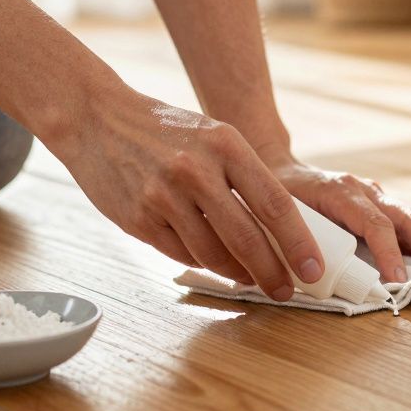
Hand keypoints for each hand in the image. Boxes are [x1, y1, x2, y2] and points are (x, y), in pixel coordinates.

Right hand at [56, 89, 323, 300]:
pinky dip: (201, 262)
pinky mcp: (138, 218)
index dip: (298, 243)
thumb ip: (243, 176)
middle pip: (247, 237)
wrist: (97, 119)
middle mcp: (195, 170)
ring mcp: (163, 196)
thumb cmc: (163, 129)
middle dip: (271, 272)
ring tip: (249, 279)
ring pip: (212, 253)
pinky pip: (180, 253)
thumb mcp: (212, 135)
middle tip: (285, 290)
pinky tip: (213, 263)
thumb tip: (279, 230)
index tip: (313, 270)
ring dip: (236, 273)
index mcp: (225, 144)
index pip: (275, 204)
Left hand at [257, 149, 410, 283]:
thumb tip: (303, 277)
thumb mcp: (278, 216)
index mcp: (340, 192)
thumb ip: (290, 241)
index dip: (388, 253)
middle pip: (406, 218)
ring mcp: (377, 195)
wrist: (279, 169)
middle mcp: (365, 190)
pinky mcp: (382, 204)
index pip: (373, 223)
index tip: (397, 282)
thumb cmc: (277, 198)